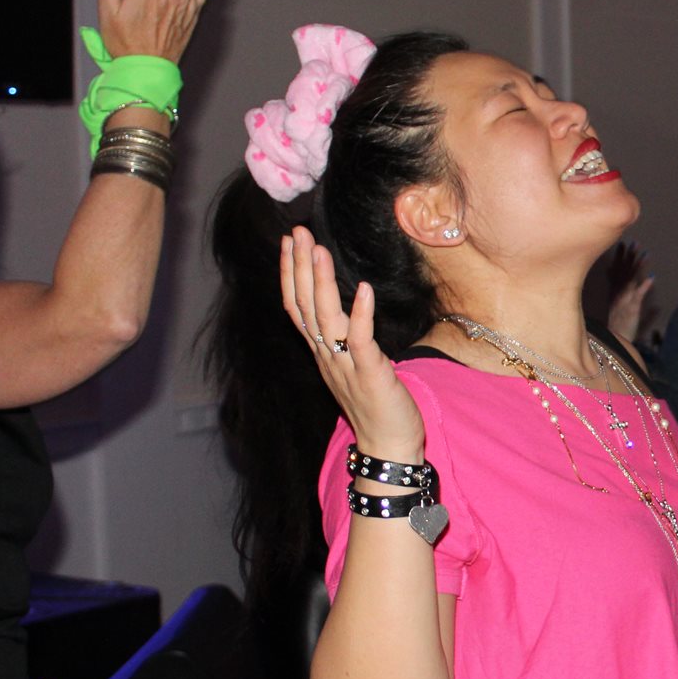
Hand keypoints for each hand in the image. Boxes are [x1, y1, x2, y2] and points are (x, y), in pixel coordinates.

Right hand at [280, 226, 425, 460]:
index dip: (291, 273)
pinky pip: (361, 341)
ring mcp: (345, 365)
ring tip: (320, 250)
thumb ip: (346, 338)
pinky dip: (361, 314)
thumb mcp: (354, 366)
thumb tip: (350, 307)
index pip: (297, 307)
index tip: (290, 242)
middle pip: (305, 306)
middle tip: (297, 232)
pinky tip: (364, 289)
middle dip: (300, 267)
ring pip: (326, 319)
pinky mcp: (370, 374)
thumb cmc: (377, 405)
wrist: (387, 446)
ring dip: (322, 283)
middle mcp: (327, 356)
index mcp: (322, 352)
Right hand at [602, 241, 653, 345]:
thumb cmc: (617, 324)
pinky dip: (645, 287)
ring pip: (631, 279)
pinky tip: (652, 277)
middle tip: (635, 241)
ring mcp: (624, 300)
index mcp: (614, 291)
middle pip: (623, 271)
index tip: (622, 242)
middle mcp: (618, 293)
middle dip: (629, 256)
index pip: (616, 270)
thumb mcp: (616, 306)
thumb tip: (621, 278)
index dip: (619, 256)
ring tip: (646, 253)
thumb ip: (618, 291)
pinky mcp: (632, 309)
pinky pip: (639, 296)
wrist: (614, 341)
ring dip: (638, 266)